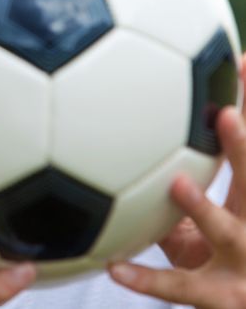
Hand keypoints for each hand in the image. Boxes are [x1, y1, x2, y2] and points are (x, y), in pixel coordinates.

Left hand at [108, 53, 245, 308]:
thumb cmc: (224, 260)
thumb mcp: (213, 221)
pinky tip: (115, 268)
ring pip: (225, 231)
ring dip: (204, 206)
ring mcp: (243, 266)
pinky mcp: (223, 300)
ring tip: (179, 182)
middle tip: (226, 113)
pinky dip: (147, 278)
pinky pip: (178, 289)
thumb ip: (185, 181)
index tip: (241, 63)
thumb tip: (136, 138)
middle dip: (244, 147)